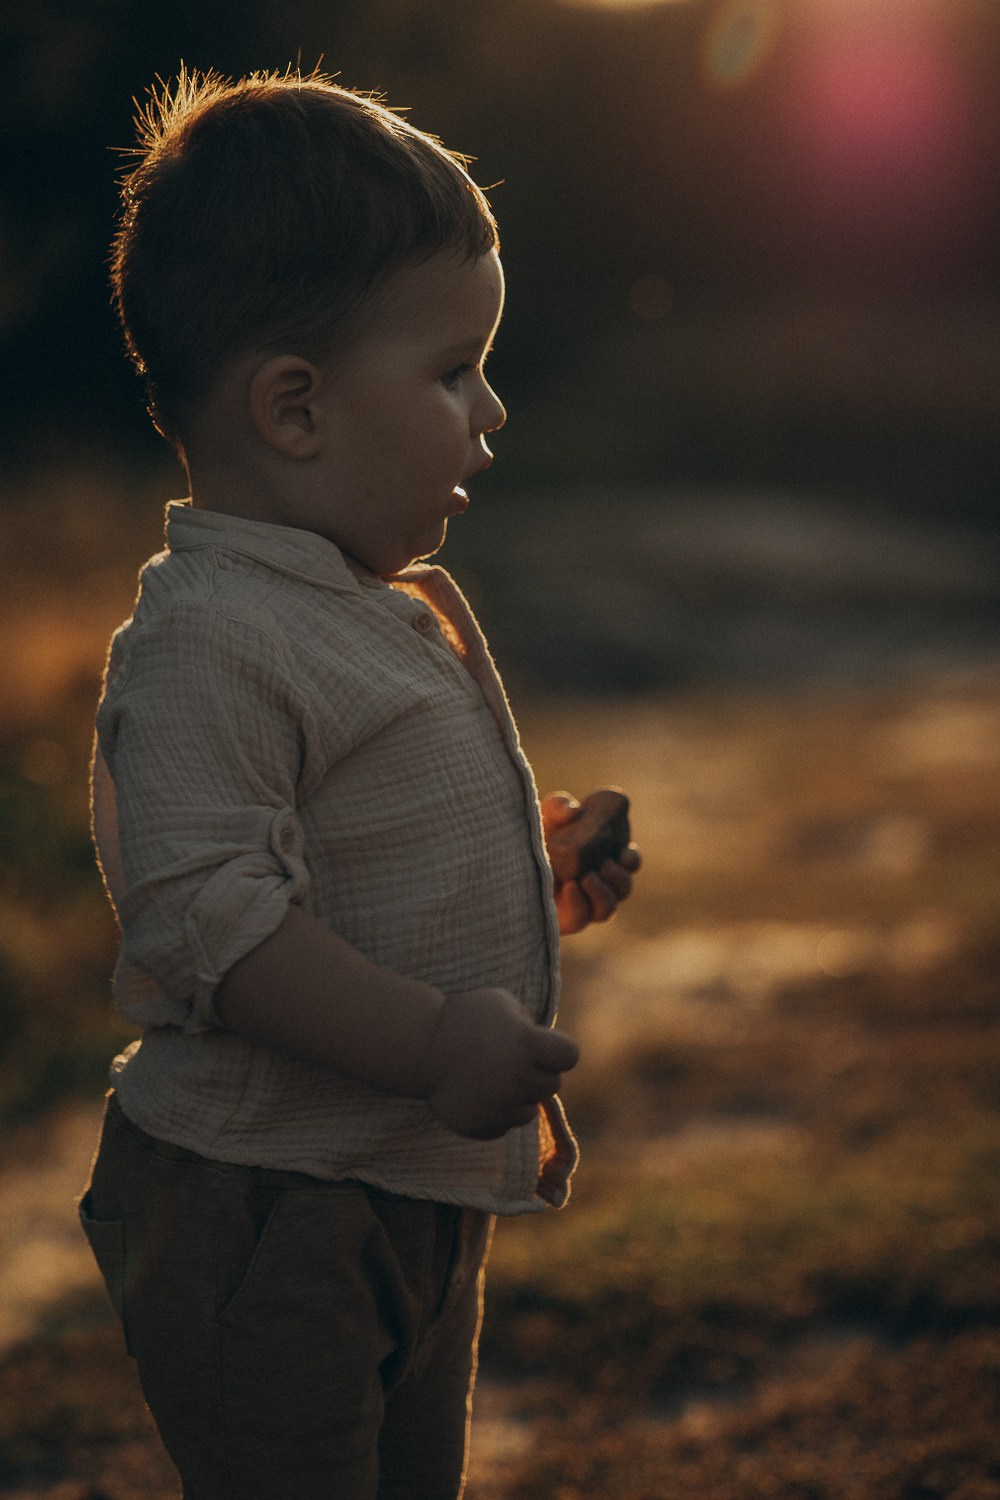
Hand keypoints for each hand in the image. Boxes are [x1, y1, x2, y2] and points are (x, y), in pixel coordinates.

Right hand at [419, 987, 579, 1139]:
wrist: (421, 1045)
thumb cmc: (465, 1016)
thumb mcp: (504, 1004)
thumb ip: (531, 1026)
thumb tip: (548, 1046)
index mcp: (529, 1045)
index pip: (570, 1055)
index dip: (559, 1051)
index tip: (543, 1046)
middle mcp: (520, 1078)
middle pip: (551, 1084)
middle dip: (537, 1073)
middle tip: (509, 1061)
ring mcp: (502, 1106)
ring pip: (529, 1110)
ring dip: (518, 1096)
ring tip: (492, 1079)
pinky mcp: (485, 1127)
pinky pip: (504, 1125)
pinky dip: (496, 1114)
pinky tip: (479, 1095)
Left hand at [541, 792, 641, 935]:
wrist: (508, 862)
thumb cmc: (534, 836)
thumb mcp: (545, 816)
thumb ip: (560, 806)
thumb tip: (574, 812)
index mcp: (602, 857)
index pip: (629, 862)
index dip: (632, 859)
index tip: (624, 853)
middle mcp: (598, 884)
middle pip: (623, 889)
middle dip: (619, 878)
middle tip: (604, 865)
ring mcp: (583, 905)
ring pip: (608, 910)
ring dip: (604, 894)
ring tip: (587, 877)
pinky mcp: (566, 919)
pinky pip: (582, 919)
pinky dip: (581, 904)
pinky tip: (571, 887)